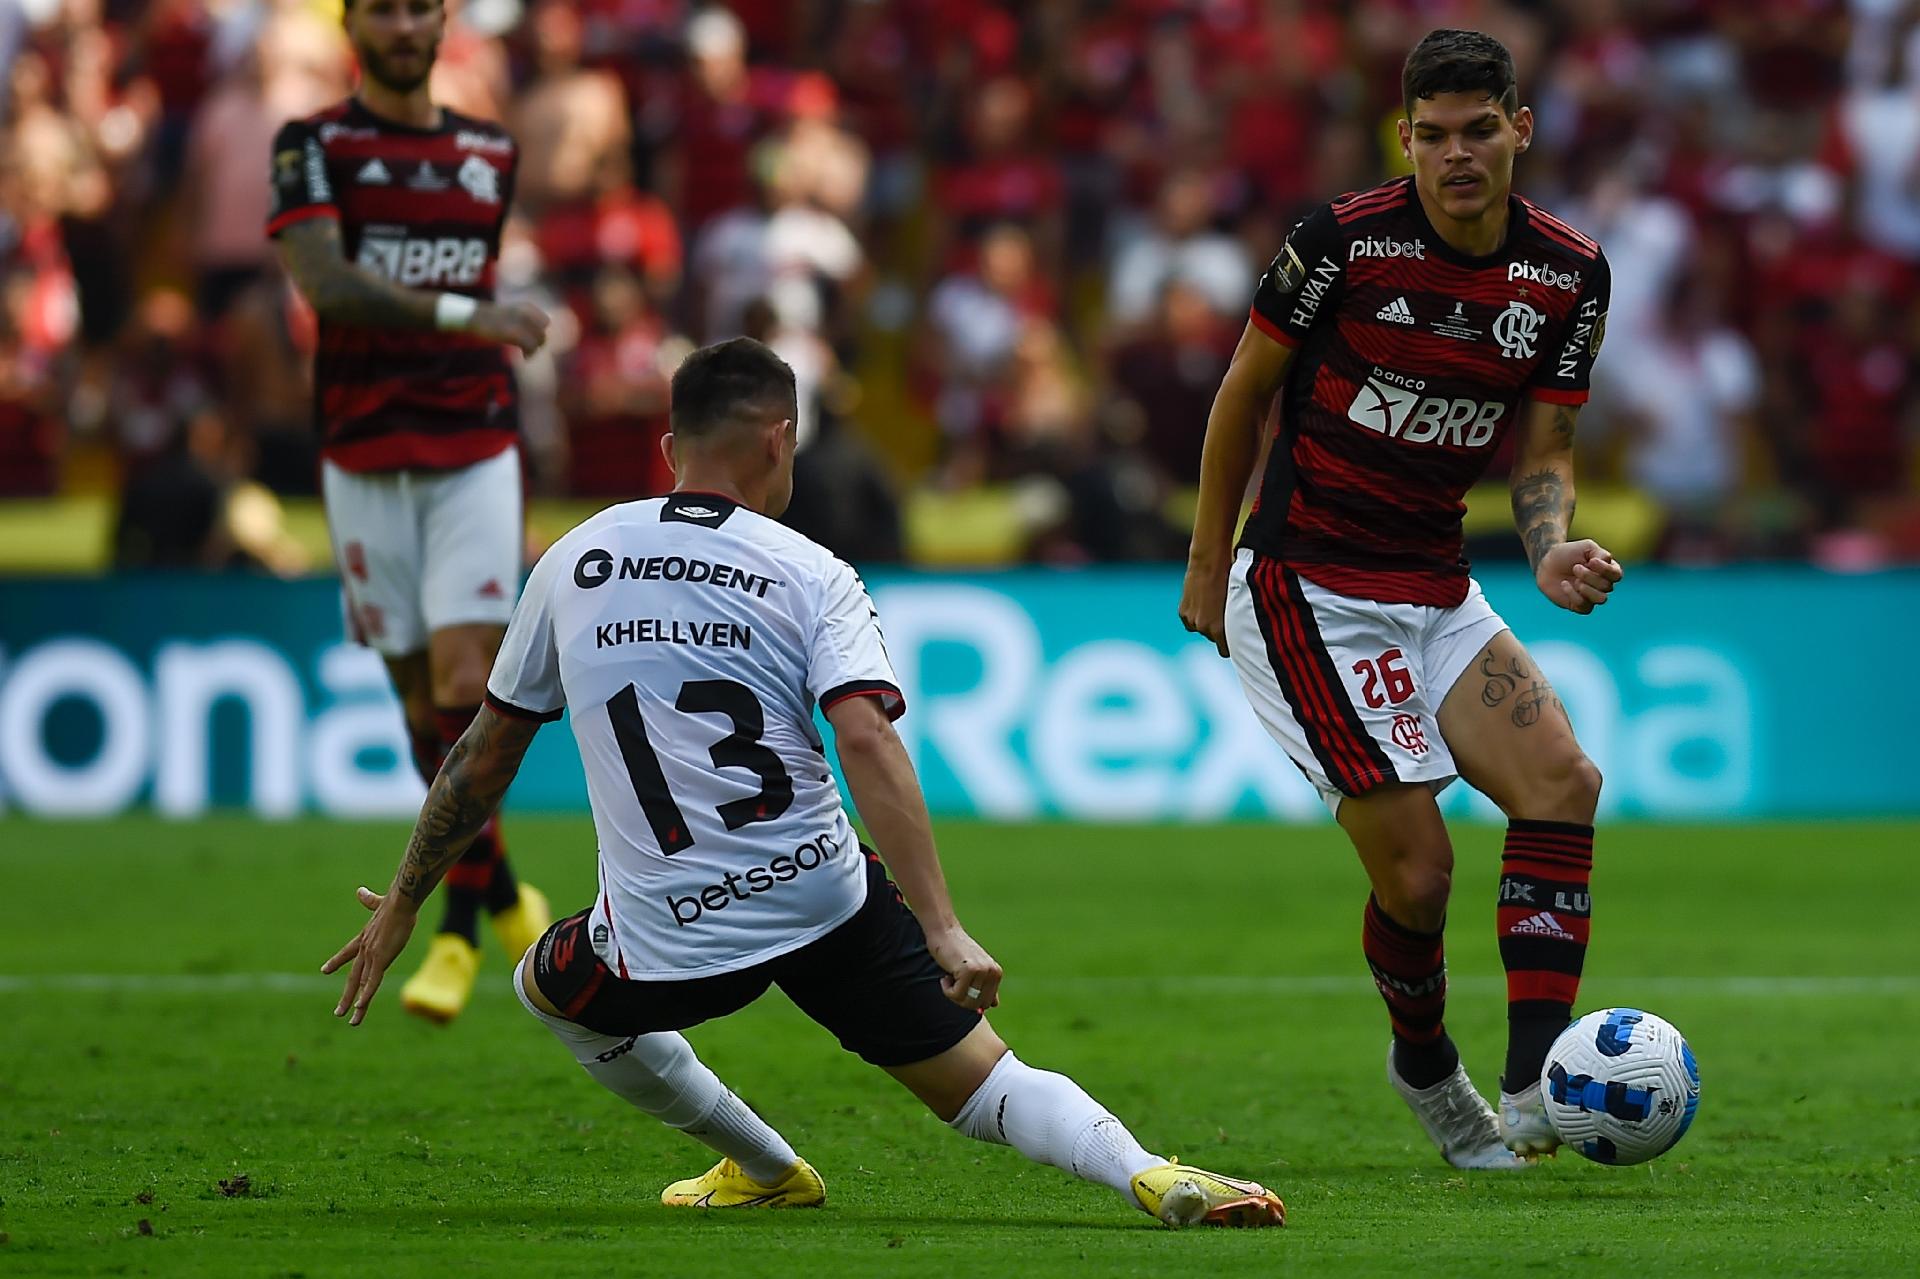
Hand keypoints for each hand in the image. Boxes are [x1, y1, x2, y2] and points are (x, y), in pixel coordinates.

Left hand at [320, 886, 417, 1025]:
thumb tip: (360, 891)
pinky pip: (372, 982)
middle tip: (338, 1012)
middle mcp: (364, 949)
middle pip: (353, 977)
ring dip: (356, 1004)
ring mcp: (371, 955)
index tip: (324, 971)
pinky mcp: (380, 959)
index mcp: (364, 938)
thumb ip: (370, 901)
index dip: (336, 962)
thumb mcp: (381, 903)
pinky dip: (366, 995)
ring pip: (362, 985)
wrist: (400, 902)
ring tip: (350, 1020)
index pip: (347, 953)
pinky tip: (360, 1007)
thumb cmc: (395, 902)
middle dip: (346, 996)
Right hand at [474, 299, 549, 355]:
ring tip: (526, 355)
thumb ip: (523, 322)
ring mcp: (520, 323)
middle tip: (528, 349)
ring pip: (539, 339)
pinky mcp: (514, 333)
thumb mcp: (509, 316)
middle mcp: (526, 313)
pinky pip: (530, 346)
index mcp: (526, 307)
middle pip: (543, 332)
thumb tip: (537, 337)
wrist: (472, 317)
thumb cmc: (489, 319)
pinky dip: (530, 354)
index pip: (546, 321)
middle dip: (538, 342)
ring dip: (534, 349)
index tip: (531, 338)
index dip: (540, 332)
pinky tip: (525, 358)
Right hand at [924, 922, 1002, 1011]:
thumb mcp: (976, 969)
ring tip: (949, 978)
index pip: (987, 1003)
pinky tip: (945, 976)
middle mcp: (992, 972)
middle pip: (977, 1005)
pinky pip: (956, 994)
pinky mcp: (968, 970)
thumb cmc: (956, 951)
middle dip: (961, 1000)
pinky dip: (946, 989)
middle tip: (953, 984)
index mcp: (996, 973)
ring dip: (952, 994)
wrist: (944, 932)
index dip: (970, 1000)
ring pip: (966, 1002)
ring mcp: (981, 971)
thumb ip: (986, 986)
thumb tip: (994, 1005)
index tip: (960, 986)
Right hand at [1178, 556, 1230, 656]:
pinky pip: (1189, 621)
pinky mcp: (1183, 612)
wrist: (1209, 562)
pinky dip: (1194, 615)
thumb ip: (1235, 621)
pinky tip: (1202, 602)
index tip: (1233, 638)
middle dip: (1217, 630)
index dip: (1229, 644)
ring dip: (1205, 621)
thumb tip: (1240, 632)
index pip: (1224, 651)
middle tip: (1223, 613)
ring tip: (1212, 604)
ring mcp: (1192, 620)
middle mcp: (1204, 628)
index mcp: (1220, 629)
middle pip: (1212, 638)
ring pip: (1200, 629)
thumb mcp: (1237, 603)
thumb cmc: (1230, 580)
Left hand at [1536, 539, 1622, 614]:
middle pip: (1607, 586)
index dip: (1605, 570)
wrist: (1547, 564)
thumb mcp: (1586, 547)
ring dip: (1588, 589)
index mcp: (1608, 570)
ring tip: (1575, 581)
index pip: (1616, 574)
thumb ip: (1601, 553)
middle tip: (1575, 568)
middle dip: (1590, 576)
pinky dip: (1574, 595)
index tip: (1590, 561)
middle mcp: (1602, 585)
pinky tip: (1564, 584)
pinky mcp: (1579, 605)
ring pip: (1601, 599)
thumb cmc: (1568, 553)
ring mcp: (1591, 596)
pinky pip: (1585, 607)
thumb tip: (1609, 562)